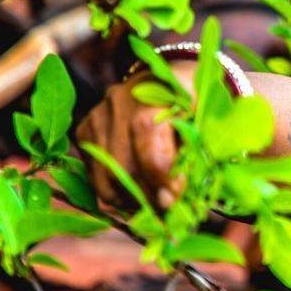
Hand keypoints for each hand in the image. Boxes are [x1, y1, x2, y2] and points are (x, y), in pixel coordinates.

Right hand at [75, 63, 192, 207]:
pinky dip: (114, 192)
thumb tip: (173, 198)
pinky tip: (135, 195)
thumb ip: (194, 152)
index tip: (174, 199)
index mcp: (156, 90)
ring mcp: (98, 114)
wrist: (168, 79)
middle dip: (147, 195)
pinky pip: (94, 173)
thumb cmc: (195, 103)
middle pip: (123, 162)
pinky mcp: (85, 129)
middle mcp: (120, 100)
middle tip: (166, 212)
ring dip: (129, 199)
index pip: (148, 135)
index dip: (160, 174)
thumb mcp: (206, 119)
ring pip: (104, 174)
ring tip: (152, 208)